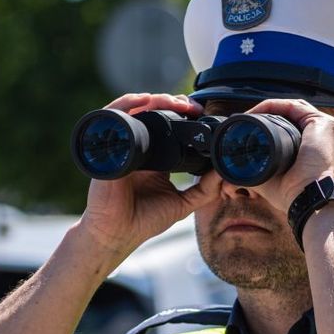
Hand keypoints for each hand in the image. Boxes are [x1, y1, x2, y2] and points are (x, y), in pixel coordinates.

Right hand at [77, 93, 220, 258]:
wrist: (116, 234)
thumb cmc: (143, 221)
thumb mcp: (182, 204)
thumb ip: (205, 190)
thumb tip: (225, 172)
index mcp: (154, 157)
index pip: (167, 125)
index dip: (181, 114)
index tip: (198, 112)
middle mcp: (137, 148)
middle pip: (152, 112)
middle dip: (171, 103)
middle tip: (189, 106)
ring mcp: (122, 146)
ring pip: (135, 110)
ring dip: (154, 99)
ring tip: (172, 102)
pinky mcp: (108, 148)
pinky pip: (113, 117)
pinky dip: (126, 104)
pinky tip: (143, 101)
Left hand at [244, 99, 333, 211]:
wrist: (307, 198)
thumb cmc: (292, 195)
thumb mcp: (270, 178)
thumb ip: (256, 169)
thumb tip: (231, 172)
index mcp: (317, 149)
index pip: (295, 127)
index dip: (273, 124)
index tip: (251, 128)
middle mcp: (324, 137)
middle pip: (294, 116)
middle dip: (270, 114)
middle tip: (248, 119)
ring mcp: (327, 129)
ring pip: (293, 109)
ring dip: (270, 108)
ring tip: (250, 114)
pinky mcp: (324, 123)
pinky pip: (294, 107)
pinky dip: (274, 106)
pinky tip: (258, 111)